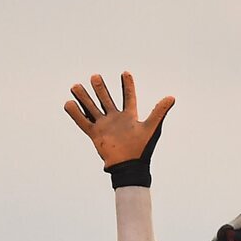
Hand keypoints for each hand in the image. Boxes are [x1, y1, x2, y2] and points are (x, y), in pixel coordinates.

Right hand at [64, 72, 174, 187]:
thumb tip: (172, 97)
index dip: (127, 85)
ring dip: (84, 97)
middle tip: (95, 76)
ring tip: (76, 85)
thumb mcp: (152, 127)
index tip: (125, 73)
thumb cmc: (142, 149)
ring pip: (92, 108)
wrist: (129, 167)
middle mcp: (115, 119)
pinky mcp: (95, 134)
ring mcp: (104, 126)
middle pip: (106, 99)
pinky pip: (83, 122)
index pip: (128, 97)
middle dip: (100, 88)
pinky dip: (75, 113)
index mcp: (129, 116)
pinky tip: (68, 103)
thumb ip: (159, 111)